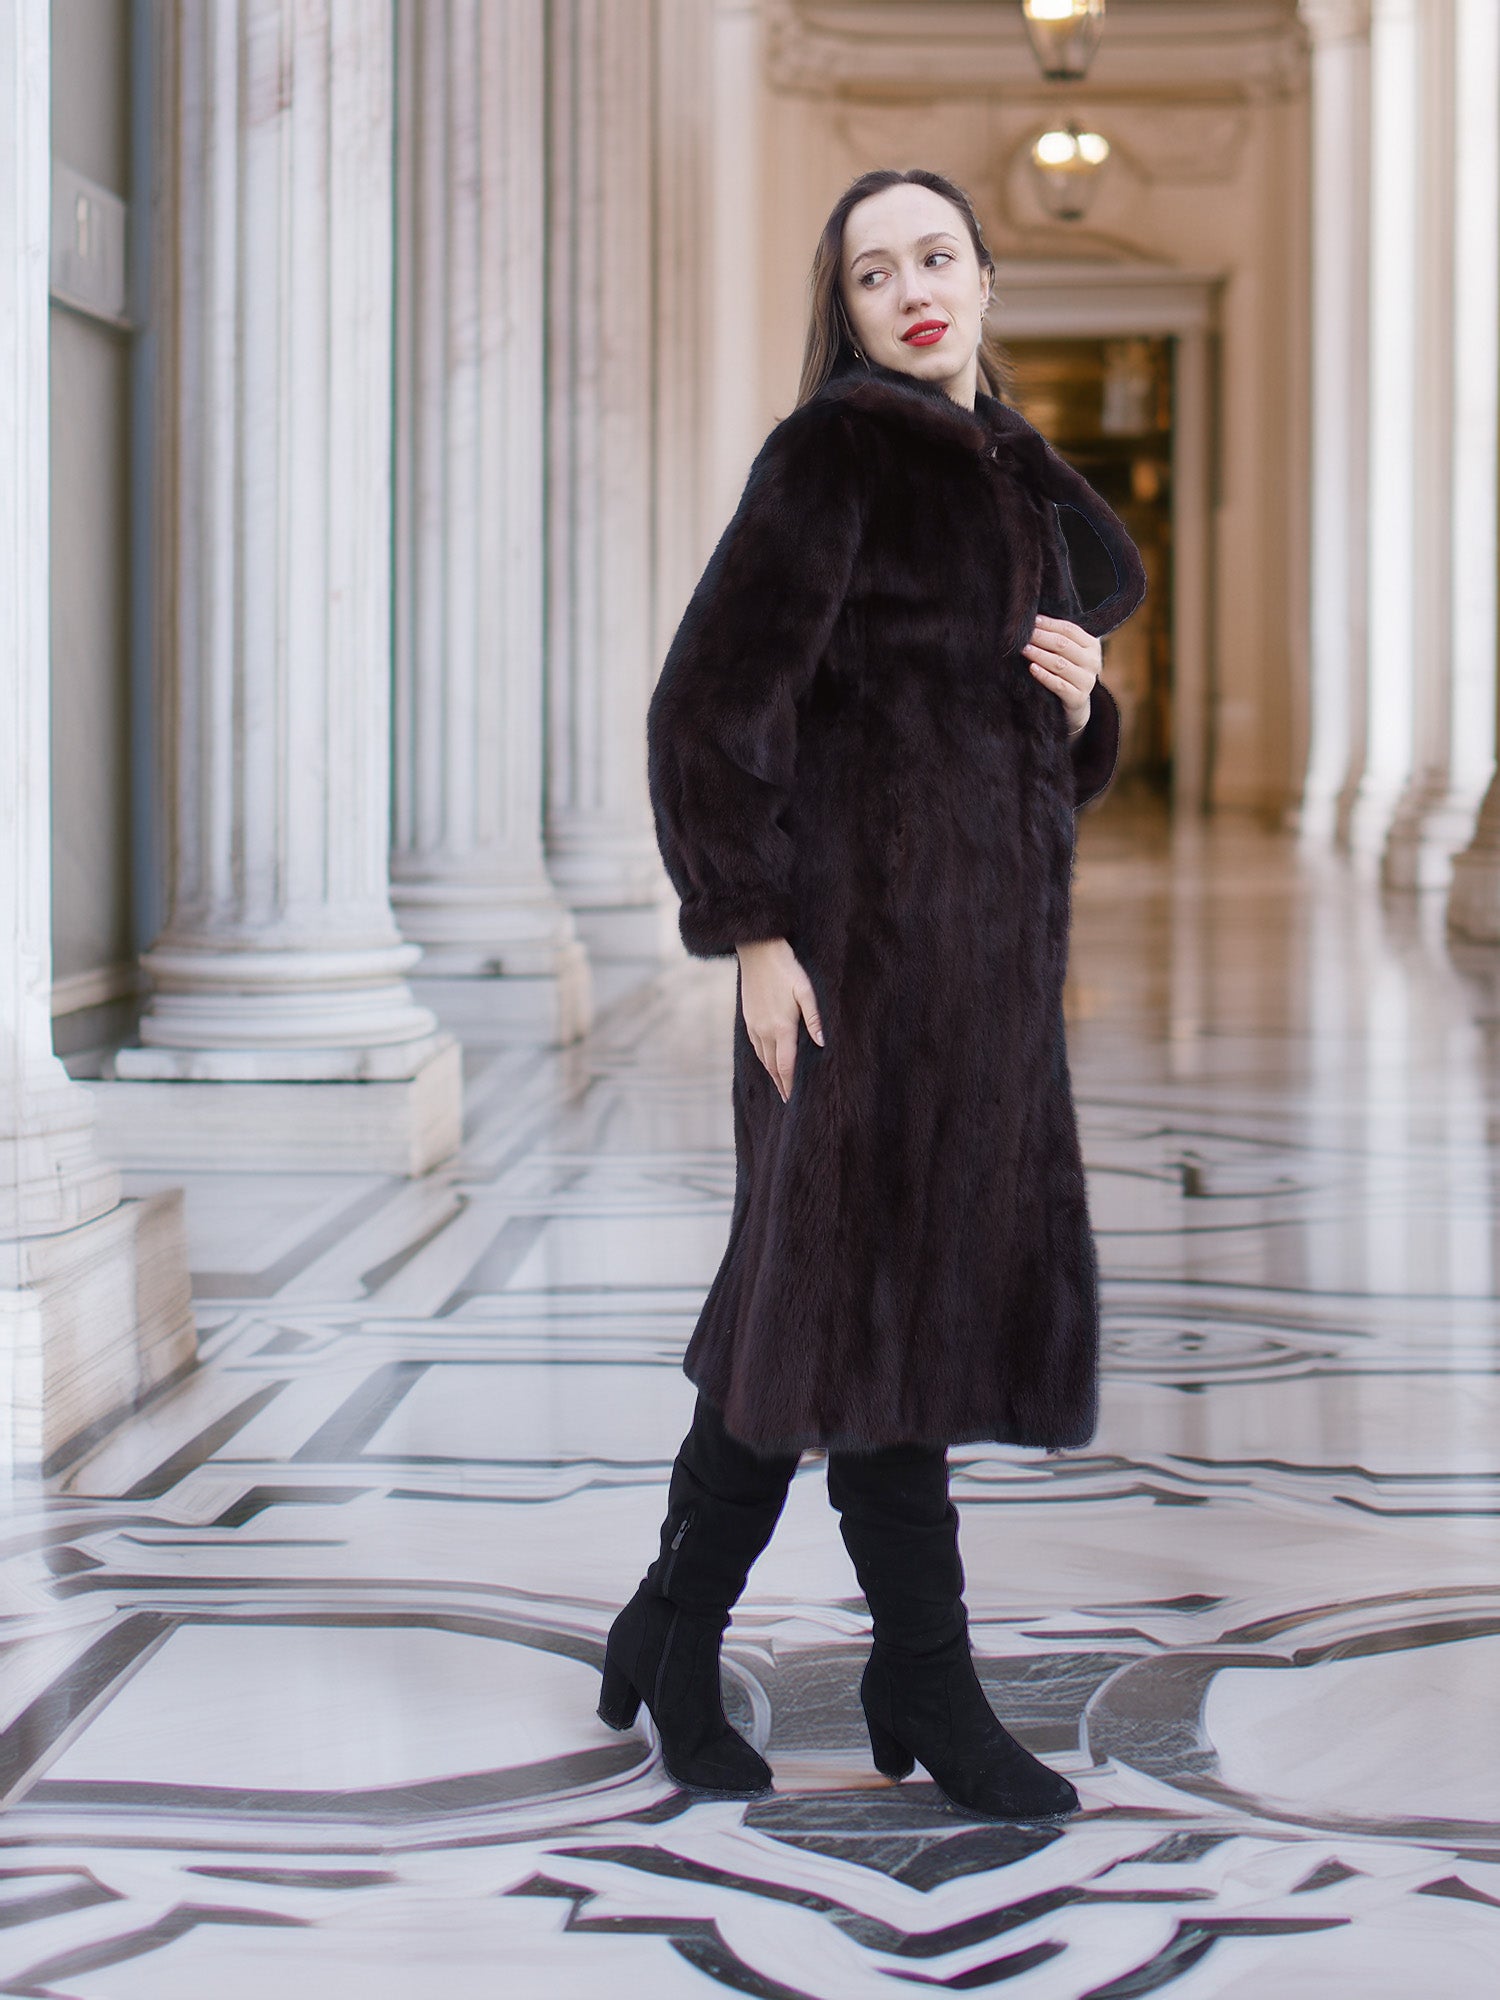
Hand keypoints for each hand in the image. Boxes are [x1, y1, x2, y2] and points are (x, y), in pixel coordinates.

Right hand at [735, 937, 823, 1102]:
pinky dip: (763, 1059)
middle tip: (788, 1099)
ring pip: (762, 1058)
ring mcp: (754, 1025)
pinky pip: (756, 1046)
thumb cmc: (787, 969)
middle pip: (772, 1067)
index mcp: (781, 1027)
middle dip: (781, 1084)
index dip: (790, 1084)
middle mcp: (765, 1031)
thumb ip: (814, 1019)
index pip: (785, 1066)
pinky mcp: (749, 1018)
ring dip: (771, 1074)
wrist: (758, 952)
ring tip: (780, 1085)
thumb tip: (822, 1043)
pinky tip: (768, 1061)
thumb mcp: (806, 991)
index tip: (794, 1100)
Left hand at [1022, 614, 1100, 737]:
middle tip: (1023, 634)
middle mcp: (1093, 662)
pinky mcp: (1078, 698)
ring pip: (1059, 664)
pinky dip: (1044, 676)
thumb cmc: (1066, 672)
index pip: (1069, 630)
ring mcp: (1087, 681)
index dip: (1049, 624)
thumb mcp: (1068, 653)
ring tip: (1023, 649)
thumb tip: (1034, 619)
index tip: (1031, 620)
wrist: (1075, 705)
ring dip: (1039, 655)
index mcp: (1092, 645)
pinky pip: (1058, 685)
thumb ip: (1058, 638)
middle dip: (1041, 637)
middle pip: (1063, 645)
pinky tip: (1031, 668)